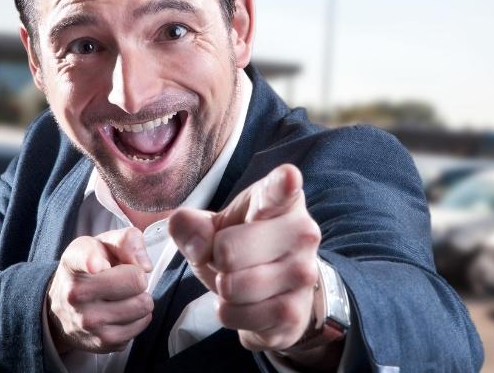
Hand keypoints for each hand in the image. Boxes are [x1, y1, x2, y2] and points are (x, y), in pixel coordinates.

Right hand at [47, 227, 154, 353]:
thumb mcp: (101, 244)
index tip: (97, 265)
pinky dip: (137, 317)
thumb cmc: (89, 269)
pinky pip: (142, 324)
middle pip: (137, 281)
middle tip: (122, 280)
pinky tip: (119, 312)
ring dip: (139, 298)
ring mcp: (88, 322)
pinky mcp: (102, 341)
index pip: (84, 259)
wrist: (61, 308)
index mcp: (74, 263)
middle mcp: (76, 294)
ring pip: (144, 305)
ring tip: (120, 296)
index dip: (92, 260)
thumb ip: (126, 240)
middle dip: (137, 278)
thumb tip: (144, 266)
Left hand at [168, 164, 322, 351]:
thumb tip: (201, 246)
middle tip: (232, 260)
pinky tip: (247, 304)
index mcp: (281, 201)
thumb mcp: (210, 228)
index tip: (287, 178)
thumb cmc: (242, 248)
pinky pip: (237, 316)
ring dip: (223, 290)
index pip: (282, 189)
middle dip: (216, 260)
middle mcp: (302, 233)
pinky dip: (229, 314)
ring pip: (233, 287)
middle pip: (228, 250)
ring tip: (240, 281)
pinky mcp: (296, 312)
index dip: (283, 183)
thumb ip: (189, 225)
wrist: (274, 293)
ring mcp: (304, 274)